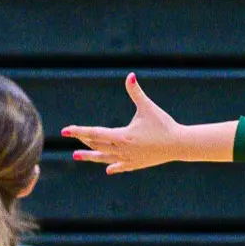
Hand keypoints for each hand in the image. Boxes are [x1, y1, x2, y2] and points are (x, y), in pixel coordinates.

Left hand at [62, 74, 195, 173]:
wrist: (179, 144)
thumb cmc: (163, 124)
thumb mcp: (147, 107)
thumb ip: (136, 92)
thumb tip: (130, 76)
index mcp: (122, 136)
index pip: (94, 133)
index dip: (78, 131)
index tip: (65, 131)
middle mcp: (122, 149)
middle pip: (97, 145)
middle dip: (84, 140)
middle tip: (72, 137)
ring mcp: (129, 159)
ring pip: (104, 157)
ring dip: (90, 156)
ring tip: (76, 156)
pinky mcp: (137, 164)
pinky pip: (121, 166)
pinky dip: (113, 166)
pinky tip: (107, 169)